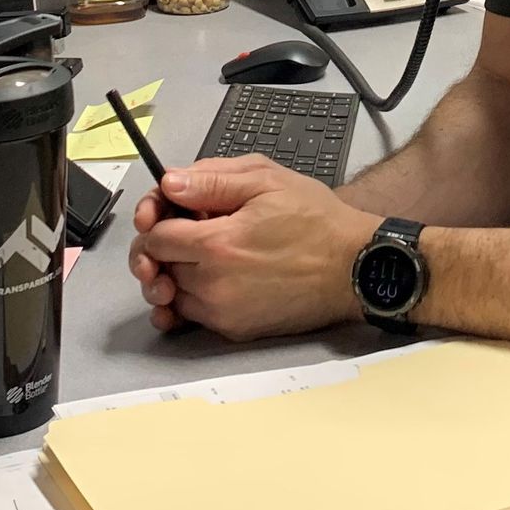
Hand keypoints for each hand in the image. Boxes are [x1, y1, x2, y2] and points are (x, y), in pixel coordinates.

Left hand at [128, 155, 374, 339]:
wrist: (354, 266)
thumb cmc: (317, 221)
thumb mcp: (267, 180)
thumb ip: (212, 179)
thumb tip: (170, 183)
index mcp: (217, 243)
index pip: (155, 236)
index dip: (156, 217)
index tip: (168, 210)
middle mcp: (214, 283)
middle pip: (156, 266)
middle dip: (160, 245)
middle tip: (180, 230)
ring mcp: (223, 312)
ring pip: (170, 294)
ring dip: (173, 273)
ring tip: (197, 254)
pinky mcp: (236, 330)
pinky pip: (192, 316)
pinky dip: (189, 299)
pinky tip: (204, 282)